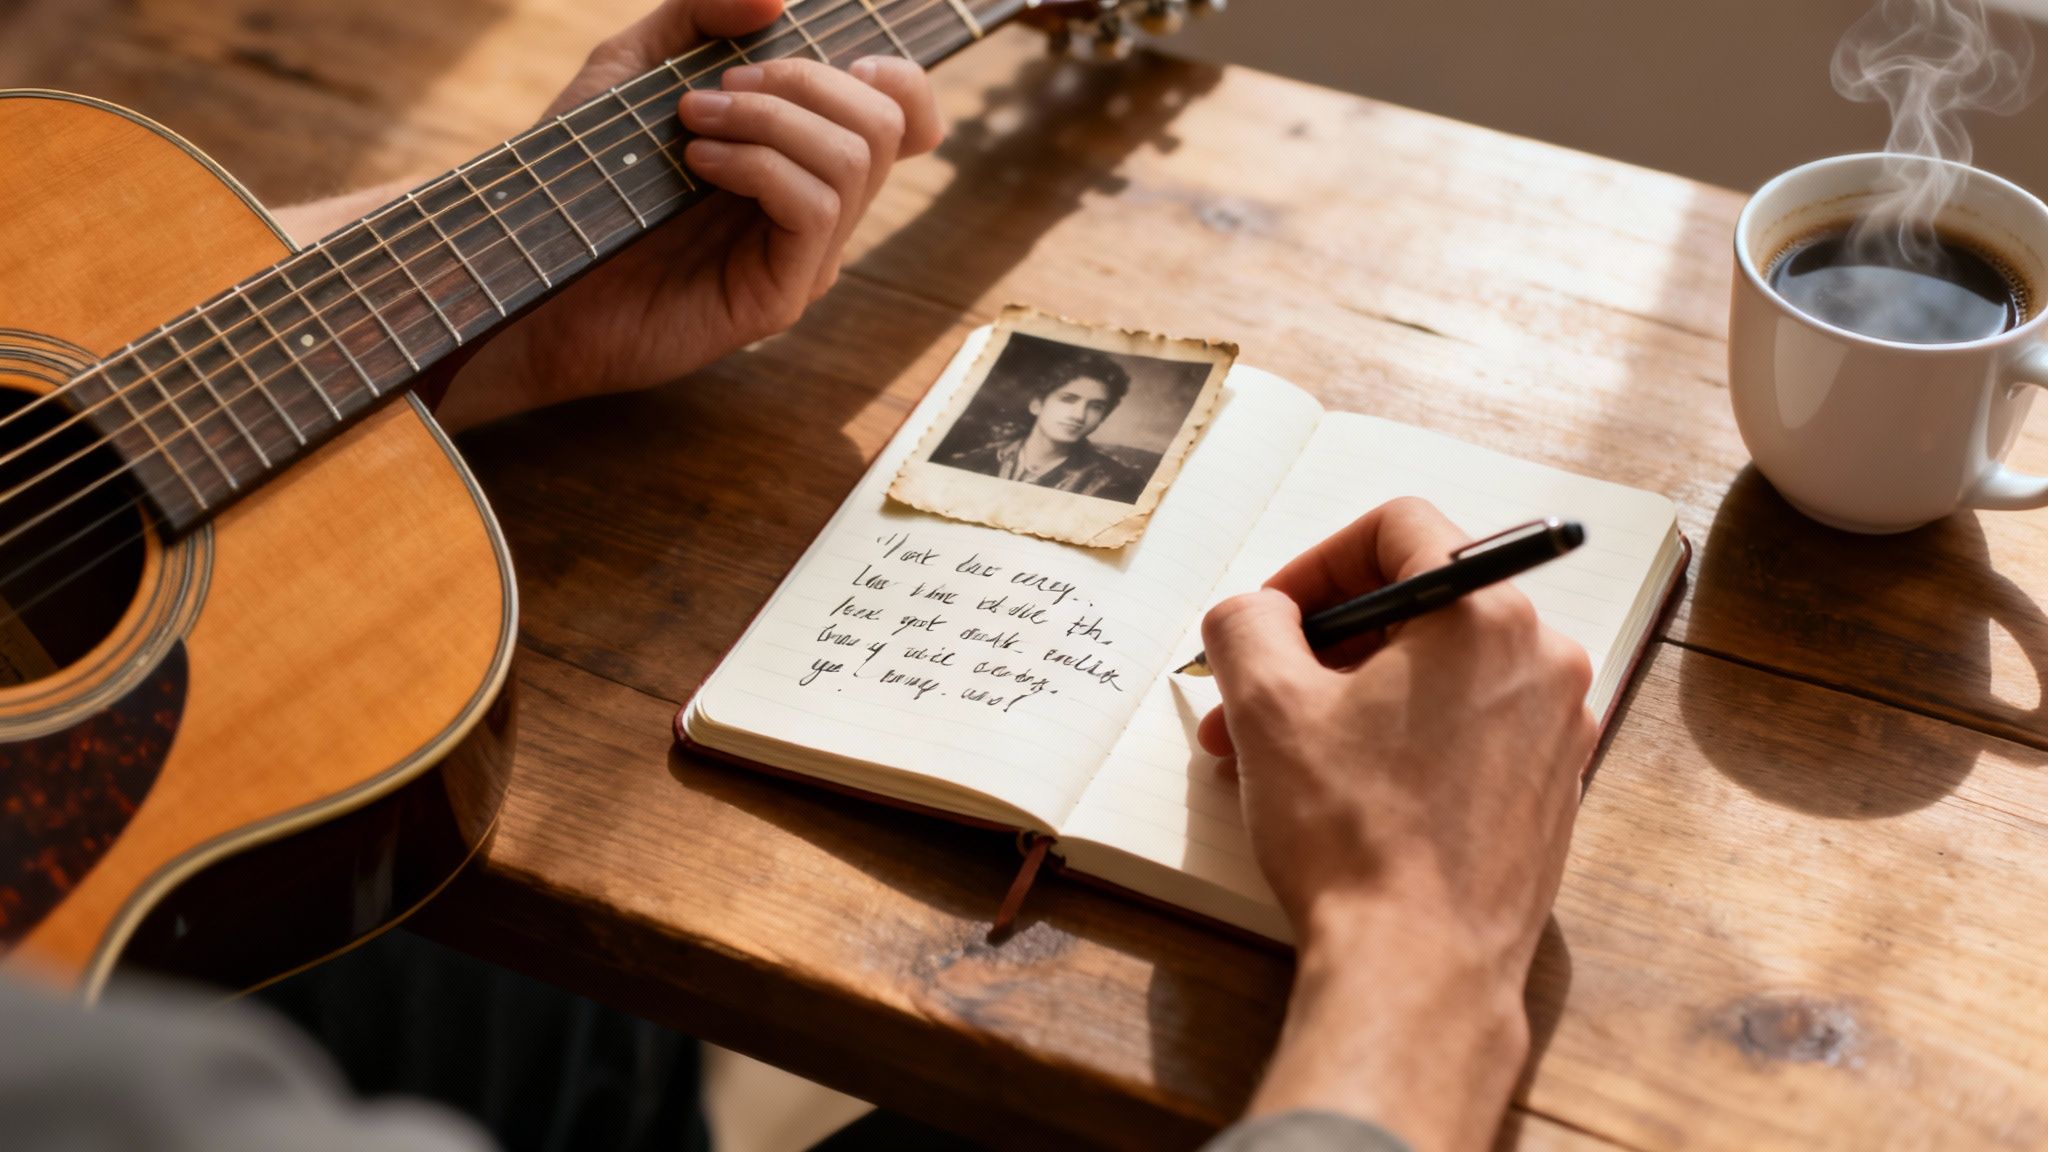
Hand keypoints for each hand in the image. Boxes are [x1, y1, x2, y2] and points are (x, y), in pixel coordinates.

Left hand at [434, 0, 941, 431]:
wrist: (527, 273)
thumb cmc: (581, 179)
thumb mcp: (632, 69)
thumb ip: (699, 20)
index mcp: (804, 162)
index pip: (908, 120)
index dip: (898, 78)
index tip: (825, 59)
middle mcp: (819, 214)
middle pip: (884, 125)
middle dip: (803, 80)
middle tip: (716, 87)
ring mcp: (805, 261)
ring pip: (855, 162)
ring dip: (772, 117)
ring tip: (693, 119)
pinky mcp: (778, 298)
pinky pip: (814, 209)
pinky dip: (760, 164)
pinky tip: (697, 160)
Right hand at [1197, 497, 1596, 1151]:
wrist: (1420, 971)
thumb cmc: (1355, 838)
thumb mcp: (1268, 706)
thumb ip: (1248, 622)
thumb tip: (1259, 611)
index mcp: (1488, 615)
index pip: (1398, 528)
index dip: (1317, 560)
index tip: (1271, 616)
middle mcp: (1542, 660)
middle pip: (1417, 606)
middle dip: (1319, 647)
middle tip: (1253, 696)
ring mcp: (1556, 731)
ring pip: (1436, 674)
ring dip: (1349, 698)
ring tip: (1276, 756)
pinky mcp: (1549, 792)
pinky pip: (1465, 730)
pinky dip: (1399, 739)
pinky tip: (1338, 792)